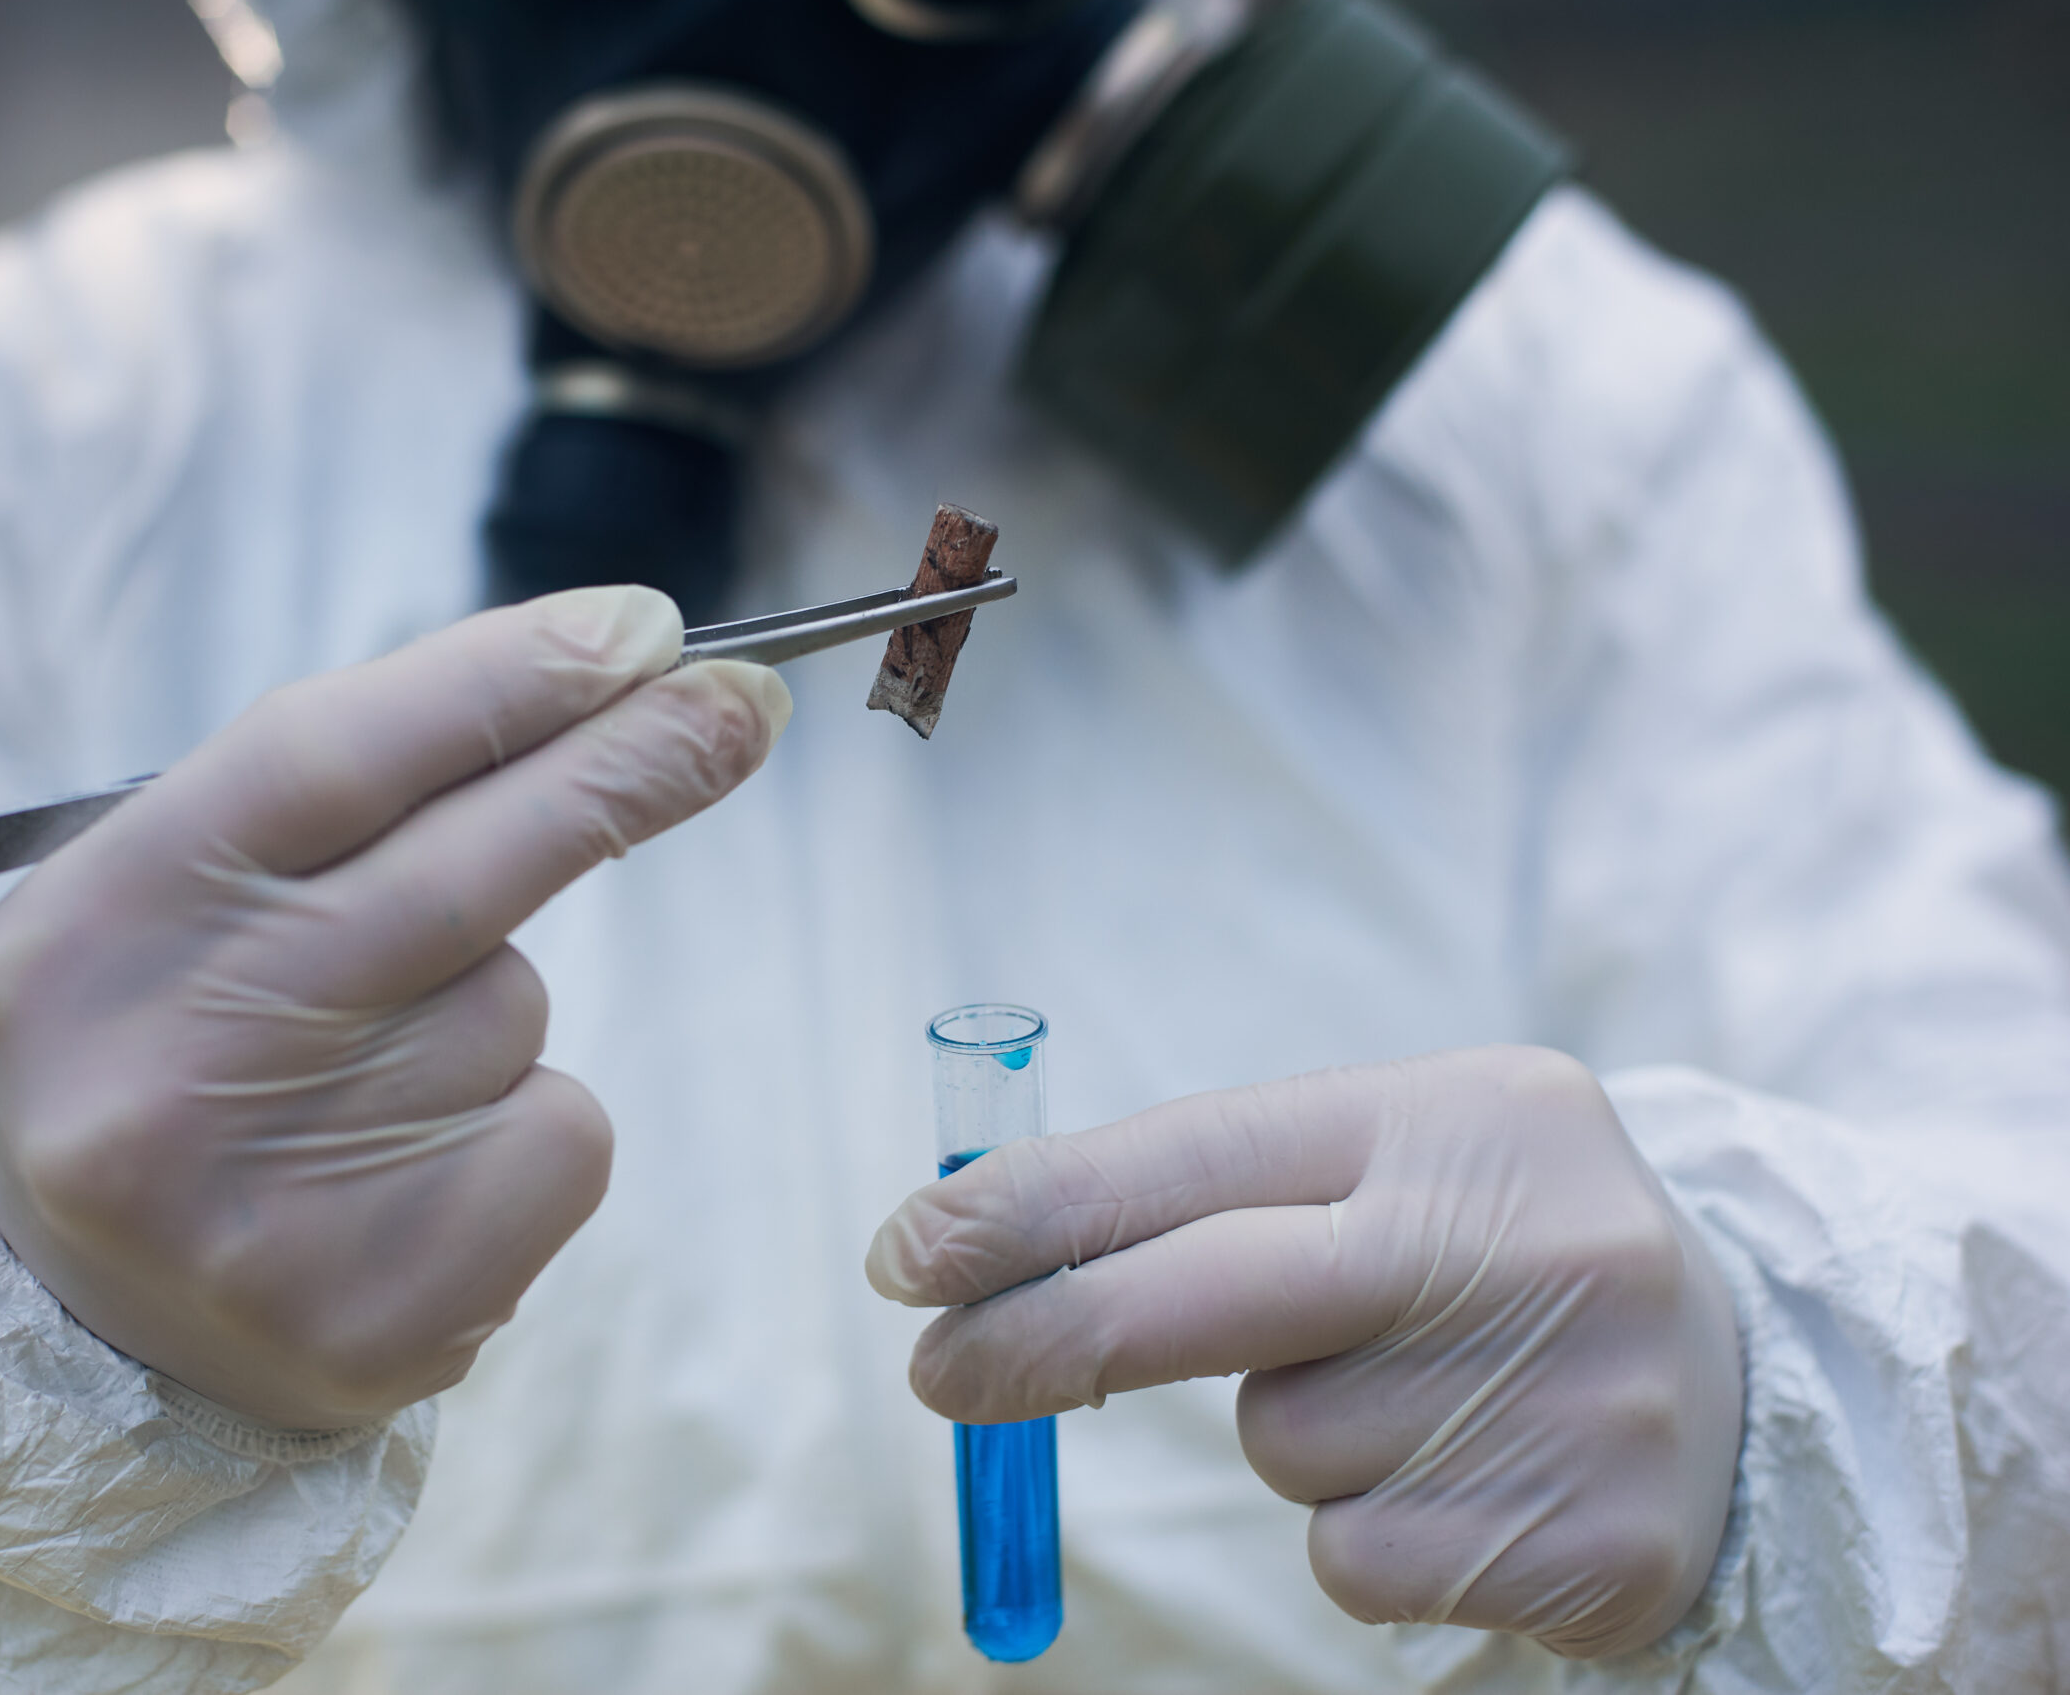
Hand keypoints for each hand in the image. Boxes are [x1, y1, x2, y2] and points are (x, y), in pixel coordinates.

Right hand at [0, 587, 788, 1427]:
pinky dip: (525, 1119)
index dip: (503, 680)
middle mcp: (169, 1068)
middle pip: (460, 874)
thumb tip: (619, 670)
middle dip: (625, 769)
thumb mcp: (177, 897)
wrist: (98, 1333)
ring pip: (510, 1006)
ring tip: (363, 1077)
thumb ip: (351, 790)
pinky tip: (414, 1171)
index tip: (645, 629)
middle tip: (740, 702)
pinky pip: (556, 1130)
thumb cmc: (173, 1046)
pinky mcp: (389, 1306)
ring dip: (491, 1002)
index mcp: (89, 932)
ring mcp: (277, 1203)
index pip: (324, 759)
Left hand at [866, 1046, 1742, 1658]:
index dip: (1036, 1211)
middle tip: (937, 1373)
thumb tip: (972, 1250)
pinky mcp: (1590, 1538)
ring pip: (1282, 1443)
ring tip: (1417, 1389)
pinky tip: (1463, 1473)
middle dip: (1046, 1338)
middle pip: (1210, 1296)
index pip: (1199, 1155)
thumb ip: (1211, 1196)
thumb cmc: (1498, 1252)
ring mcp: (1567, 1393)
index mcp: (1457, 1114)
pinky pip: (1356, 1555)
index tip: (911, 1254)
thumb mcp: (1392, 1167)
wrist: (1758, 1376)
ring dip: (1299, 1434)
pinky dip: (1371, 1527)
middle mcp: (1519, 1239)